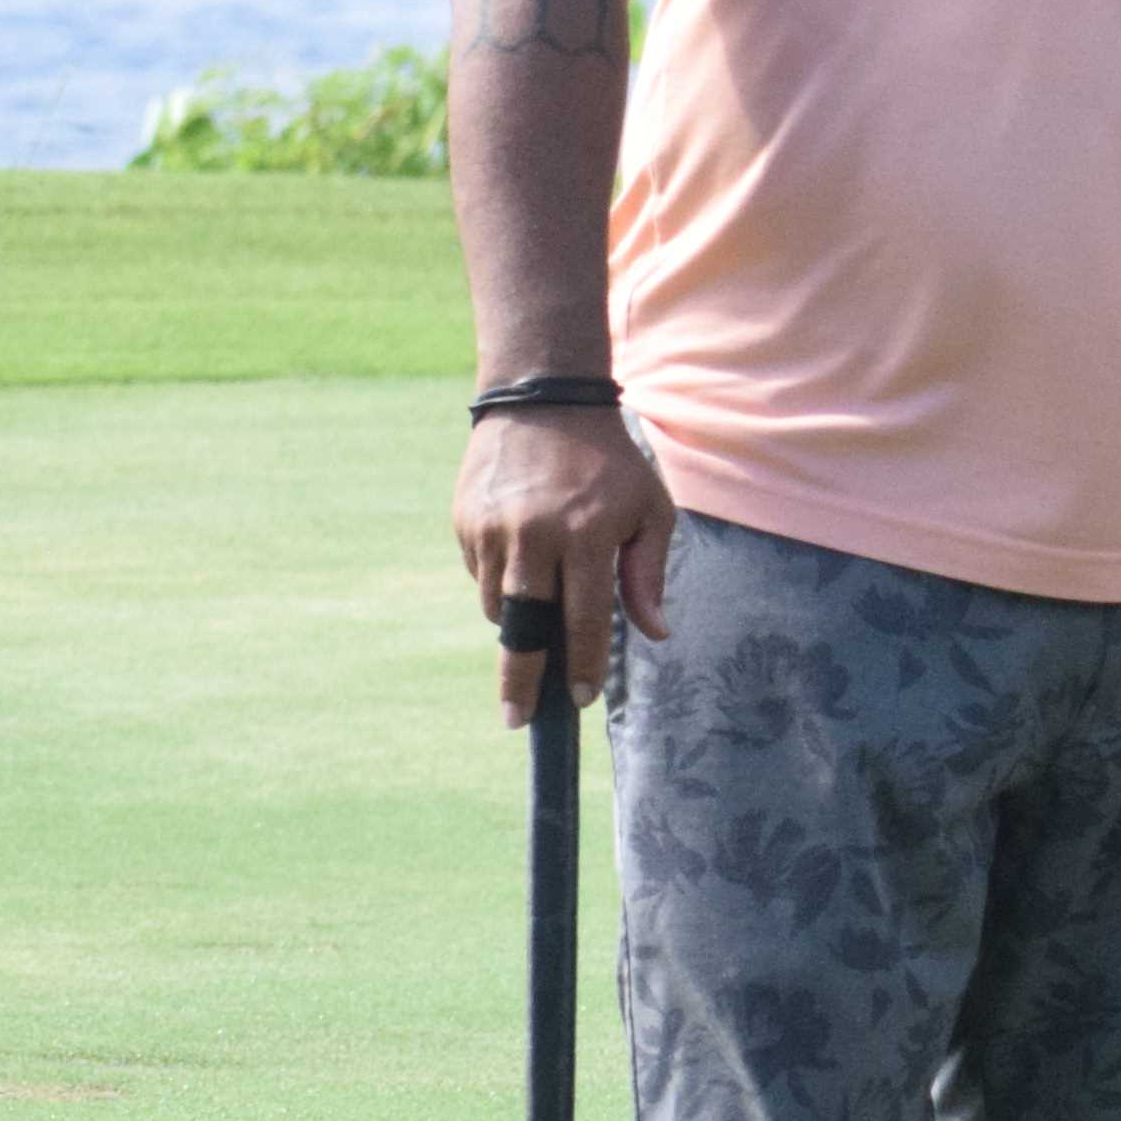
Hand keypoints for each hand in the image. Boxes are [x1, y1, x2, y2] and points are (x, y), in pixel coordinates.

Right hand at [455, 408, 673, 721]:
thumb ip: (648, 575)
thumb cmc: (610, 462)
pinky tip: (522, 559)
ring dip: (516, 623)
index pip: (584, 620)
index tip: (580, 699)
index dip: (582, 665)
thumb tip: (656, 634)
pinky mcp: (465, 522)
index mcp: (585, 537)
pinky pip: (481, 573)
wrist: (543, 400)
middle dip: (521, 679)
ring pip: (498, 604)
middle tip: (517, 720)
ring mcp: (492, 530)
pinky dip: (501, 583)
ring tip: (538, 609)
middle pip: (522, 628)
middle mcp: (533, 537)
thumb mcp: (650, 509)